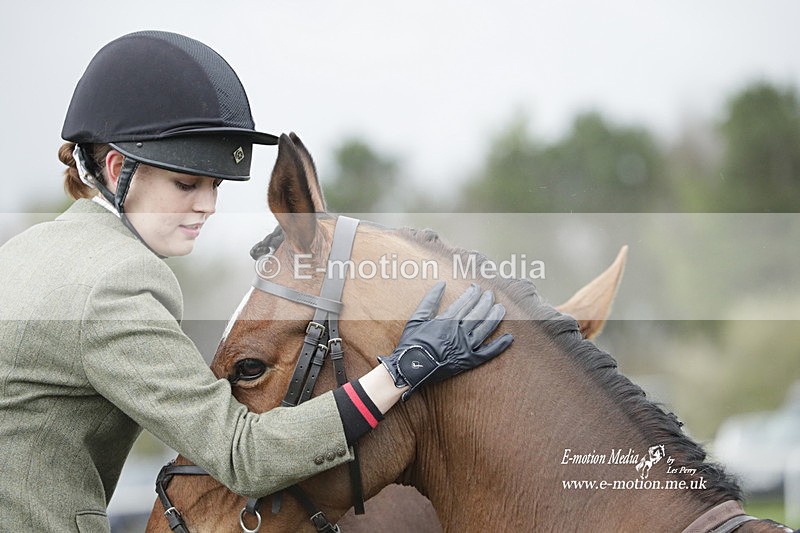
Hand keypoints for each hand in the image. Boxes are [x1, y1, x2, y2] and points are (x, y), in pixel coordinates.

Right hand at [378, 281, 512, 399]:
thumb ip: (430, 300)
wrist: (410, 368)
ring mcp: (465, 347)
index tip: (476, 287)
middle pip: (477, 313)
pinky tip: (509, 338)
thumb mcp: (417, 318)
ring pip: (485, 329)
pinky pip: (487, 353)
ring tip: (501, 308)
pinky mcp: (468, 361)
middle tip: (491, 294)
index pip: (464, 303)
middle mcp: (458, 332)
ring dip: (495, 317)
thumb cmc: (411, 343)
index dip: (472, 294)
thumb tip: (441, 283)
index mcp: (446, 321)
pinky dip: (499, 346)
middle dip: (485, 301)